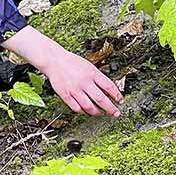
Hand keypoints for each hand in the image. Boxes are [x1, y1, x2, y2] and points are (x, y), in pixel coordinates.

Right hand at [1, 26, 122, 117]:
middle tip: (116, 113)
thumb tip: (110, 91)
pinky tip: (86, 111)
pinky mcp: (66, 95)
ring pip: (90, 107)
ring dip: (98, 112)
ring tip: (101, 113)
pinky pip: (77, 108)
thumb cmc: (72, 63)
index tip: (120, 101)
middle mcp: (84, 82)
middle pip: (102, 100)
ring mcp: (75, 90)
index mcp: (92, 73)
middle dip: (111, 109)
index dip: (117, 96)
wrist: (55, 61)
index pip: (109, 87)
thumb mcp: (89, 66)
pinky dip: (83, 112)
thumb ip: (99, 78)